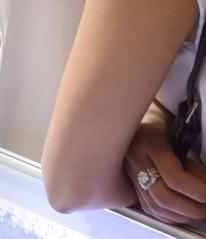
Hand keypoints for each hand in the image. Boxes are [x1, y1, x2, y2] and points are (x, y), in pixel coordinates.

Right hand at [124, 100, 205, 223]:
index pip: (174, 177)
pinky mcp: (130, 180)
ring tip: (201, 213)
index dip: (199, 191)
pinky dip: (170, 215)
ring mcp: (130, 171)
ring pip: (156, 206)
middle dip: (193, 208)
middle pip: (163, 197)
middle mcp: (135, 158)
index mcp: (148, 141)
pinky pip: (150, 206)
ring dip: (183, 215)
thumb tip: (204, 183)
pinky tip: (183, 213)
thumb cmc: (159, 118)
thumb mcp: (179, 130)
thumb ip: (191, 159)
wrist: (132, 113)